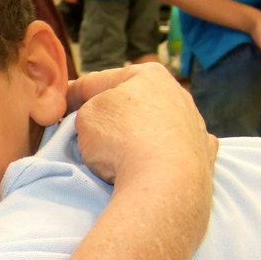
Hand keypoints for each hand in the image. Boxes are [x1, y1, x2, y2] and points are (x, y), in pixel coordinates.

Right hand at [68, 63, 216, 186]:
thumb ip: (87, 111)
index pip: (97, 81)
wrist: (165, 184)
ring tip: (117, 158)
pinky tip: (154, 165)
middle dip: (108, 117)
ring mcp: (194, 124)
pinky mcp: (203, 154)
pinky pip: (176, 151)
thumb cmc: (121, 141)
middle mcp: (177, 93)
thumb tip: (97, 122)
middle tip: (85, 135)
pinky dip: (163, 156)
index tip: (57, 110)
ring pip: (154, 126)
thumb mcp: (85, 117)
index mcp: (147, 75)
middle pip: (130, 104)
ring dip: (136, 136)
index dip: (71, 96)